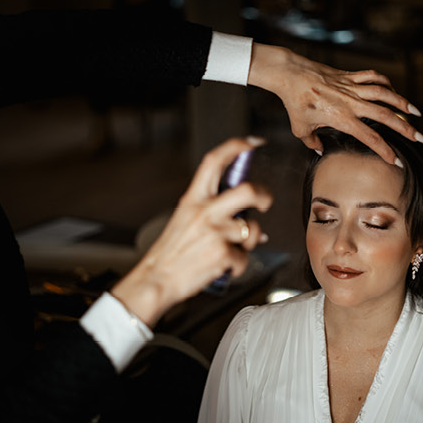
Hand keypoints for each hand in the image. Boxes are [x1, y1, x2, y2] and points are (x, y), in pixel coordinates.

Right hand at [110, 137, 272, 327]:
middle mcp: (204, 212)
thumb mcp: (184, 219)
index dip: (235, 147)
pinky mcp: (223, 254)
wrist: (157, 279)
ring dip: (248, 243)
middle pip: (247, 191)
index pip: (214, 162)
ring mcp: (215, 233)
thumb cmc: (172, 252)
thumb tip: (243, 210)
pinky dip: (238, 266)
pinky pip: (245, 258)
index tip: (251, 143)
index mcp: (192, 199)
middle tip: (265, 202)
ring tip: (232, 250)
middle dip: (264, 196)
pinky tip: (222, 267)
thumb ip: (210, 209)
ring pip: (252, 230)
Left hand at [246, 43, 422, 165]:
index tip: (396, 161)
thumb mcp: (300, 129)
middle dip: (406, 129)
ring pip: (384, 94)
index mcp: (341, 118)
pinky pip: (373, 77)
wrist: (290, 74)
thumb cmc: (294, 102)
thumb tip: (321, 151)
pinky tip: (393, 91)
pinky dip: (386, 83)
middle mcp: (351, 102)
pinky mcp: (349, 76)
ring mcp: (352, 87)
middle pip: (386, 116)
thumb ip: (312, 142)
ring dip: (403, 103)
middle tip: (422, 138)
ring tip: (417, 113)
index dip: (385, 151)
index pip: (370, 137)